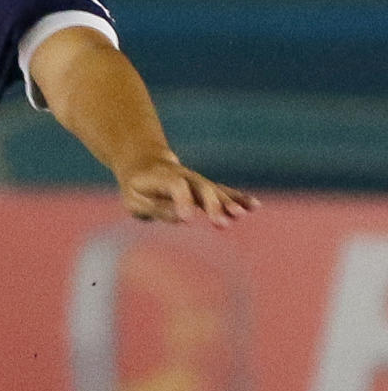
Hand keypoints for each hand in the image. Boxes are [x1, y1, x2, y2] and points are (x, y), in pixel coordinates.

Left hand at [117, 155, 257, 226]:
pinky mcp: (208, 189)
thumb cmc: (137, 189)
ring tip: (240, 214)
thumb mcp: (135, 201)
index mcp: (162, 177)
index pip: (176, 186)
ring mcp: (198, 182)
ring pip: (216, 190)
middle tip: (220, 224)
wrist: (144, 167)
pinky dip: (239, 199)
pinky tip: (254, 206)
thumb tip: (182, 217)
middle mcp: (184, 177)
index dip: (183, 201)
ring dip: (229, 202)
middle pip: (201, 188)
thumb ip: (155, 208)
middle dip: (212, 205)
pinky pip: (225, 193)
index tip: (187, 219)